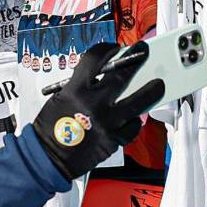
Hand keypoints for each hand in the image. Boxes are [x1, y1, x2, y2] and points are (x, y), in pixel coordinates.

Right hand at [33, 42, 163, 180]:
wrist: (48, 158)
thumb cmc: (50, 129)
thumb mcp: (60, 98)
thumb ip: (80, 86)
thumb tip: (101, 77)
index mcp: (75, 90)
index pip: (95, 59)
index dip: (106, 49)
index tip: (114, 48)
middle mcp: (94, 103)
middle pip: (121, 75)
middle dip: (135, 60)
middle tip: (143, 53)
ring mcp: (107, 122)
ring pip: (137, 102)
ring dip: (151, 91)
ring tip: (158, 85)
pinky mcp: (113, 140)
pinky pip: (132, 127)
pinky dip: (134, 121)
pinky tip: (134, 117)